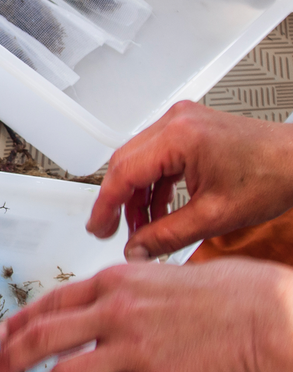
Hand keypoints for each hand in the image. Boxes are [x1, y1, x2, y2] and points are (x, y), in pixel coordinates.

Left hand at [0, 258, 292, 371]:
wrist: (263, 314)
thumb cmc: (219, 292)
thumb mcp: (154, 274)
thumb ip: (117, 291)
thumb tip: (88, 309)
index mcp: (112, 283)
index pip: (50, 304)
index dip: (19, 322)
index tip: (1, 336)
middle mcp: (114, 313)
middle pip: (43, 338)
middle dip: (10, 358)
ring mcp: (132, 350)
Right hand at [87, 101, 292, 259]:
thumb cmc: (274, 177)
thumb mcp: (215, 217)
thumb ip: (167, 236)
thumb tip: (137, 250)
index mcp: (179, 138)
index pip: (123, 173)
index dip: (105, 206)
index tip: (97, 227)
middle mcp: (176, 122)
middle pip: (125, 163)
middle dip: (118, 201)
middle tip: (112, 230)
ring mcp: (181, 121)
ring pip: (138, 159)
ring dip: (135, 194)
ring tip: (142, 226)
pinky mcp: (189, 127)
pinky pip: (156, 156)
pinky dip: (152, 184)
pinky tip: (159, 208)